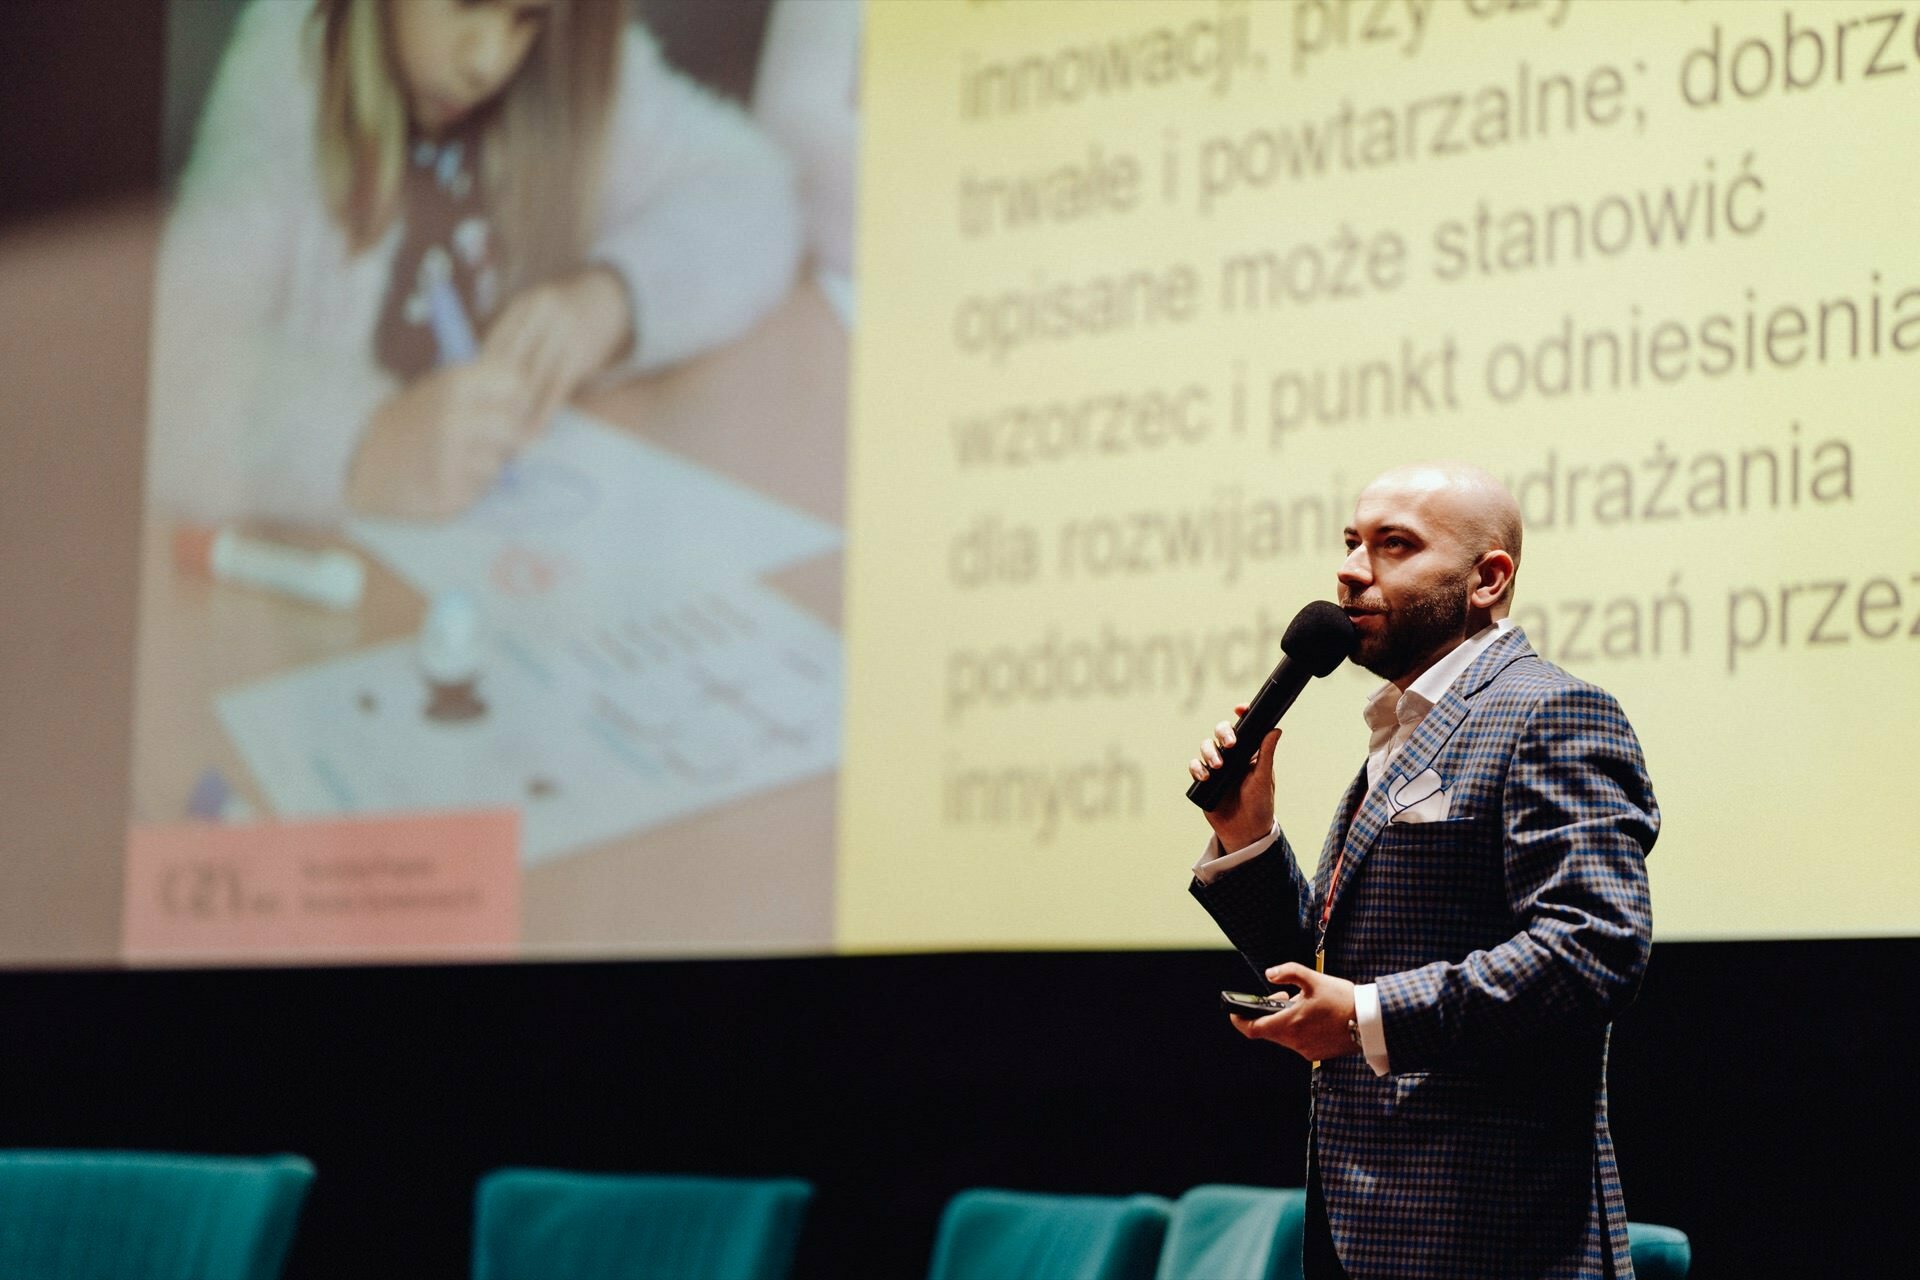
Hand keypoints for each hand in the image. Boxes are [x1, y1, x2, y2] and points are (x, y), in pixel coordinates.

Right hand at [348, 361, 536, 518]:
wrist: (360, 459)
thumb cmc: (413, 421)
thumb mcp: (442, 388)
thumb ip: (486, 392)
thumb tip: (536, 412)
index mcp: (456, 383)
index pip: (517, 385)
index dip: (516, 399)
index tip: (504, 408)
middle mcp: (456, 419)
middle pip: (516, 432)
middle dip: (505, 440)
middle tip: (478, 441)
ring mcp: (451, 458)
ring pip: (500, 465)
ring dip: (483, 466)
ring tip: (450, 459)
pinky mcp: (449, 494)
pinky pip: (480, 492)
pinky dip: (467, 487)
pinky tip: (442, 477)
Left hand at [481, 267, 632, 431]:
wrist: (610, 297)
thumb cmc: (565, 313)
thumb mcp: (536, 313)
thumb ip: (514, 337)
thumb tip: (481, 374)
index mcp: (523, 306)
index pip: (492, 346)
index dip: (479, 377)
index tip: (469, 405)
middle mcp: (540, 318)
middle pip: (508, 365)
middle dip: (495, 398)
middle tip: (482, 428)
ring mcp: (561, 336)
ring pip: (530, 382)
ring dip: (517, 413)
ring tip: (506, 437)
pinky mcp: (579, 356)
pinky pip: (555, 392)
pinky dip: (543, 414)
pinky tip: (535, 431)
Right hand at [1188, 702, 1279, 851]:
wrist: (1245, 831)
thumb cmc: (1260, 804)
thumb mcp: (1264, 778)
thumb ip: (1266, 754)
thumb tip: (1275, 730)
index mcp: (1249, 752)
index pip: (1244, 728)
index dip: (1241, 715)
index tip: (1240, 709)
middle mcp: (1232, 755)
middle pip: (1221, 732)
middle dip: (1223, 734)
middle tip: (1230, 745)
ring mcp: (1217, 766)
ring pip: (1206, 746)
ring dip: (1209, 752)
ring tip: (1217, 767)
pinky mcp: (1204, 779)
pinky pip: (1195, 766)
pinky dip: (1197, 767)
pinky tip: (1205, 776)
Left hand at [1227, 962, 1358, 1062]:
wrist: (1371, 1022)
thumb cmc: (1343, 999)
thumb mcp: (1314, 979)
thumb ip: (1289, 972)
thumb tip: (1269, 974)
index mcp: (1289, 1024)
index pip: (1252, 1029)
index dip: (1239, 1020)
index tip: (1235, 1010)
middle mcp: (1294, 1042)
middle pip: (1268, 1030)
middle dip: (1269, 1012)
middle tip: (1283, 995)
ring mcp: (1306, 1050)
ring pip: (1283, 1036)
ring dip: (1285, 1020)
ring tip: (1302, 1003)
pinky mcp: (1317, 1054)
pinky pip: (1298, 1041)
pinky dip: (1297, 1028)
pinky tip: (1313, 1016)